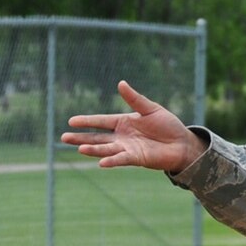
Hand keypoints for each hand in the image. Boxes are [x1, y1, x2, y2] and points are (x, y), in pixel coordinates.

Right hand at [61, 80, 206, 171]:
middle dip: (81, 138)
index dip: (87, 121)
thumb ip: (135, 99)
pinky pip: (121, 159)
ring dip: (92, 149)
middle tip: (63, 138)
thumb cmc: (167, 125)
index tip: (71, 121)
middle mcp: (121, 137)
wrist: (182, 143)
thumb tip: (120, 83)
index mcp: (123, 122)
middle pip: (97, 137)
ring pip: (105, 149)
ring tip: (79, 149)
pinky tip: (101, 161)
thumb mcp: (150, 109)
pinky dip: (111, 160)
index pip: (101, 121)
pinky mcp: (135, 158)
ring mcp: (127, 149)